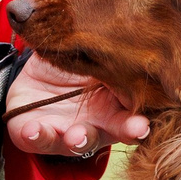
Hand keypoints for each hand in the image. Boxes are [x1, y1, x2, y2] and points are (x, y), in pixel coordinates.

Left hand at [4, 53, 148, 158]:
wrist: (32, 76)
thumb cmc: (70, 66)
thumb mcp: (89, 56)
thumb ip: (104, 56)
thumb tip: (126, 37)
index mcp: (115, 102)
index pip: (137, 109)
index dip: (144, 117)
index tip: (148, 120)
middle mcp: (97, 122)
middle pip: (118, 130)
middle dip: (127, 131)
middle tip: (135, 129)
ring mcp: (68, 132)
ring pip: (79, 142)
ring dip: (80, 139)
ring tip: (76, 135)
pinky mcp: (39, 135)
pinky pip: (38, 140)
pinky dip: (37, 136)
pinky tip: (33, 129)